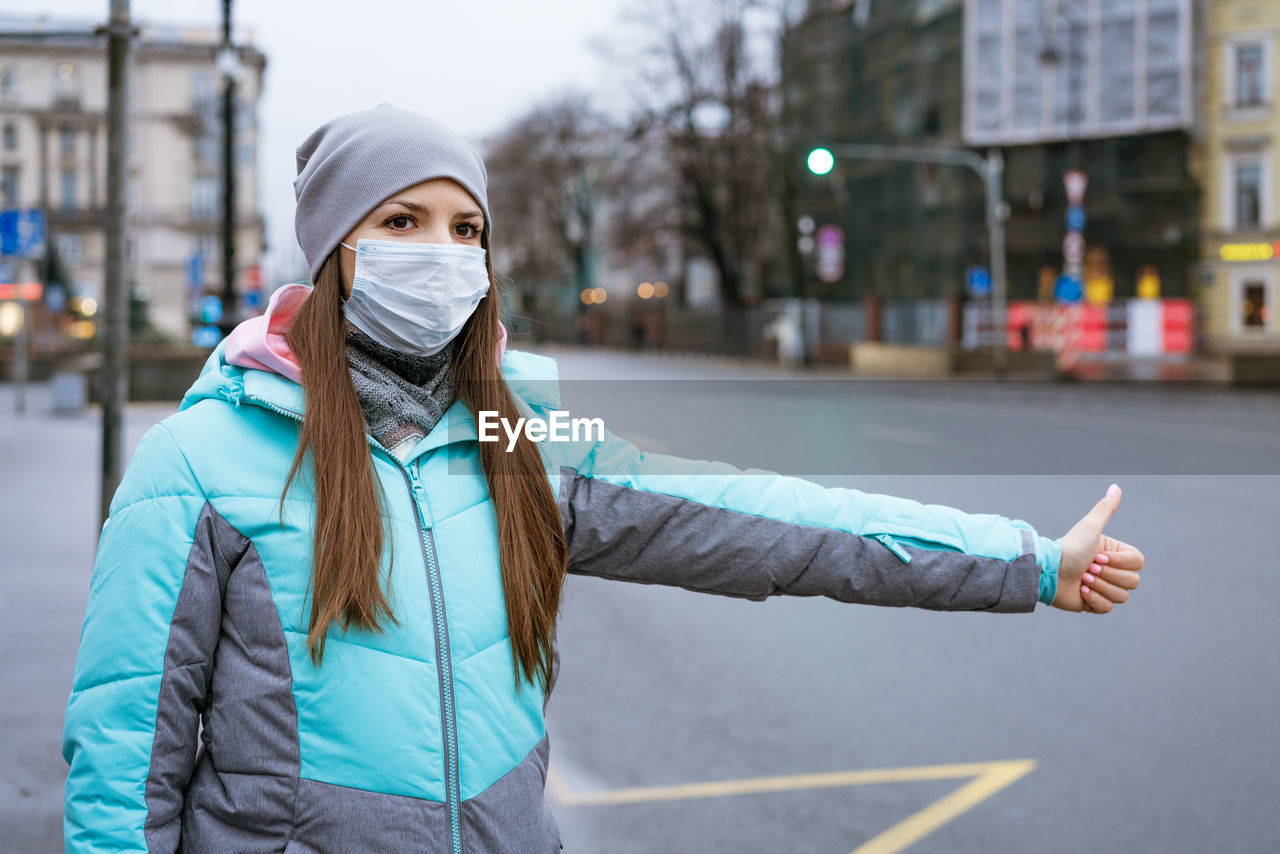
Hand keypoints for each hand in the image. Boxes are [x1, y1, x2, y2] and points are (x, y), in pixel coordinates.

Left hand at [1052, 484, 1144, 612]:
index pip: (1138, 563)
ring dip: (1099, 587)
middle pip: (1132, 582)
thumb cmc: (1069, 548)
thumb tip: (1116, 487)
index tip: (1098, 556)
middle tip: (1087, 567)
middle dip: (1107, 576)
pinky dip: (1093, 600)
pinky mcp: (1094, 603)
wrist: (1048, 571)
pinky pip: (1108, 608)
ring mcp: (1104, 588)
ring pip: (1122, 597)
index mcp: (1115, 553)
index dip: (1119, 562)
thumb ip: (1105, 508)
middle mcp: (1112, 571)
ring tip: (1081, 578)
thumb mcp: (1089, 527)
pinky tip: (1080, 591)